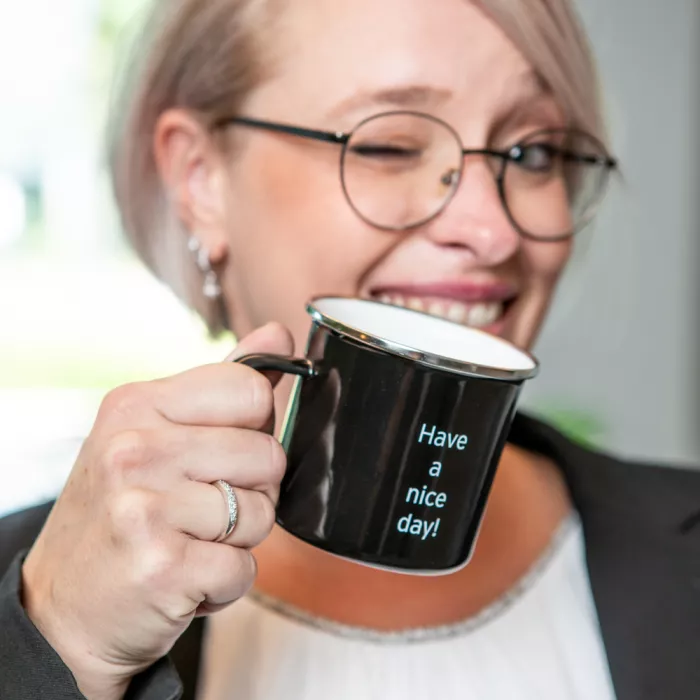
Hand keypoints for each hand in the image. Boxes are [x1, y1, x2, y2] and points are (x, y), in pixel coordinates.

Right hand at [22, 322, 292, 698]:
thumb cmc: (119, 511)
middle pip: (268, 454)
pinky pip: (245, 567)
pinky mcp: (162, 567)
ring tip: (188, 539)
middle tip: (199, 506)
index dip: (253, 427)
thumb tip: (278, 335)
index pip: (252, 391)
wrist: (64, 605)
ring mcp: (144, 508)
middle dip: (251, 489)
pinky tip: (185, 574)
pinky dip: (225, 581)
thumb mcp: (154, 432)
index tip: (220, 449)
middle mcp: (135, 449)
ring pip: (263, 513)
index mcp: (138, 404)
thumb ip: (224, 382)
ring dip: (238, 538)